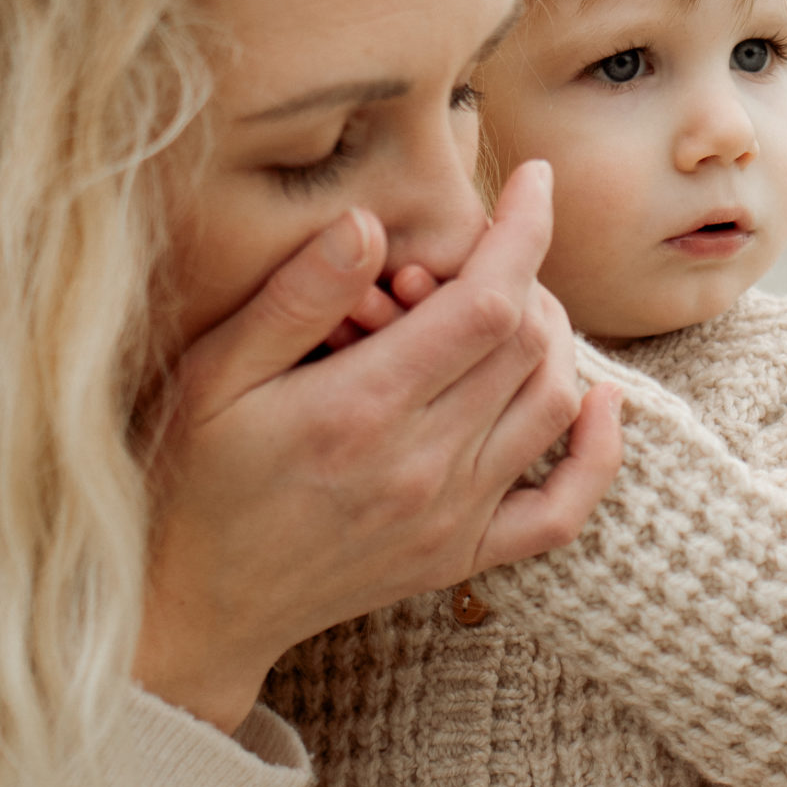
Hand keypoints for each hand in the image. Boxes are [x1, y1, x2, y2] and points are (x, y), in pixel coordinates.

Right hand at [137, 161, 623, 732]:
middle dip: (523, 276)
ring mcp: (449, 517)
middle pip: (529, 344)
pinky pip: (560, 509)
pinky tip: (597, 405)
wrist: (192, 606)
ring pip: (552, 405)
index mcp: (363, 408)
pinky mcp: (457, 555)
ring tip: (505, 305)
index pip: (488, 302)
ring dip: (550, 341)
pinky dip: (594, 453)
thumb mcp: (214, 374)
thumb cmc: (190, 478)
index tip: (533, 180)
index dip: (524, 231)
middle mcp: (422, 465)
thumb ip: (296, 298)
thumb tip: (368, 224)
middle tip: (478, 252)